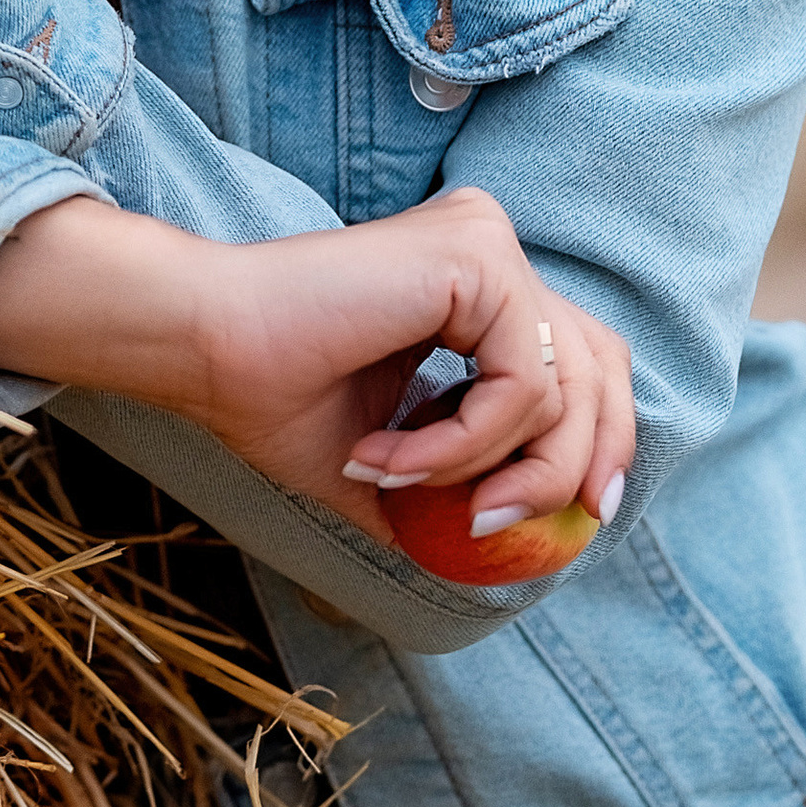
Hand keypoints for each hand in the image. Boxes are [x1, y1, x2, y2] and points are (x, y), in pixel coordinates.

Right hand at [0, 187, 632, 543]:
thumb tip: (496, 560)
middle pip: (598, 364)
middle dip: (582, 461)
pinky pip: (520, 386)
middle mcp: (489, 251)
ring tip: (399, 487)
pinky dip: (463, 447)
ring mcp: (487, 246)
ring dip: (485, 470)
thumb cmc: (269, 395)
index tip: (585, 517)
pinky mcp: (478, 257)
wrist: (203, 346)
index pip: (580, 356)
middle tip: (529, 527)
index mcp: (473, 284)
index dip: (602, 437)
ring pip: (560, 391)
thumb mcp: (385, 464)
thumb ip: (447, 491)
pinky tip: (388, 460)